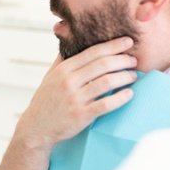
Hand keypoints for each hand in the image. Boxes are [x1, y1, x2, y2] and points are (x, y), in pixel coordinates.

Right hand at [14, 37, 137, 152]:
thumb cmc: (46, 101)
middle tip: (134, 61)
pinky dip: (121, 98)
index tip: (128, 41)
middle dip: (123, 60)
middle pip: (103, 64)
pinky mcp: (81, 115)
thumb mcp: (50, 76)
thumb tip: (72, 41)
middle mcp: (69, 81)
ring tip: (133, 76)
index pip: (93, 52)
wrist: (36, 128)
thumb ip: (63, 60)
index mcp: (63, 69)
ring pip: (107, 82)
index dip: (113, 45)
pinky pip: (106, 104)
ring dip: (125, 77)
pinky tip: (130, 94)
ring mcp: (75, 98)